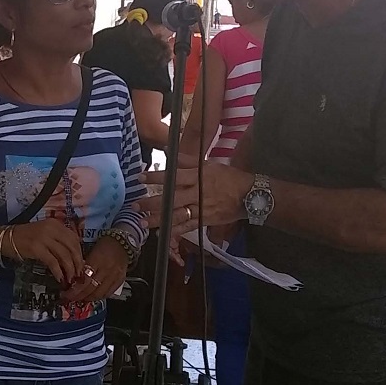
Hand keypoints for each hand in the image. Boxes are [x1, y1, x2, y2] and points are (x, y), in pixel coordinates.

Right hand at [7, 219, 85, 285]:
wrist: (5, 238)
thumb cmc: (25, 237)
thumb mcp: (44, 233)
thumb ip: (57, 241)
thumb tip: (72, 257)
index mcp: (55, 224)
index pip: (74, 238)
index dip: (79, 252)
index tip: (80, 263)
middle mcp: (52, 229)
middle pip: (72, 247)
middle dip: (77, 262)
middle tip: (78, 274)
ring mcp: (44, 238)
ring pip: (64, 255)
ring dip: (69, 269)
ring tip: (70, 278)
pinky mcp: (36, 248)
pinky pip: (52, 262)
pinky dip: (58, 271)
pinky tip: (59, 278)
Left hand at [61, 237, 129, 303]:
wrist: (123, 242)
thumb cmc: (104, 244)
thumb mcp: (90, 250)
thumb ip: (82, 265)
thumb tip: (71, 278)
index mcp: (96, 260)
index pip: (83, 280)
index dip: (74, 290)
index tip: (66, 293)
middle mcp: (106, 270)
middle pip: (90, 289)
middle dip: (78, 296)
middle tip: (69, 298)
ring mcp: (114, 276)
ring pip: (99, 293)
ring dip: (87, 298)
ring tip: (79, 299)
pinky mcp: (119, 280)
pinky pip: (108, 293)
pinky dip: (99, 297)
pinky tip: (92, 297)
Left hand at [137, 160, 251, 263]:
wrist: (249, 195)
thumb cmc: (229, 178)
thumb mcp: (208, 165)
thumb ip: (186, 160)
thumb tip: (167, 151)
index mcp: (198, 177)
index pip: (173, 176)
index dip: (156, 177)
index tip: (141, 178)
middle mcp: (197, 192)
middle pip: (171, 198)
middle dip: (152, 203)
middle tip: (136, 205)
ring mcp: (201, 208)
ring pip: (177, 215)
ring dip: (159, 219)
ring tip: (143, 222)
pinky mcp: (205, 220)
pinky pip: (188, 226)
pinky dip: (174, 231)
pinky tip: (161, 233)